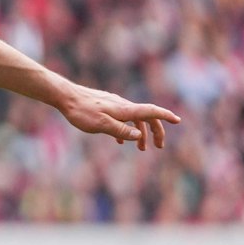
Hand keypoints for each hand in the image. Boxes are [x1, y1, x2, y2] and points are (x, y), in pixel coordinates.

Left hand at [59, 84, 181, 149]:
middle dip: (155, 131)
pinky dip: (126, 129)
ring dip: (139, 133)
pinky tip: (119, 140)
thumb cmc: (82, 112)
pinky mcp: (106, 106)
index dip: (165, 116)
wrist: (65, 97)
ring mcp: (115, 105)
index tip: (178, 120)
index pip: (150, 111)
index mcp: (125, 110)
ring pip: (133, 118)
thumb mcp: (101, 125)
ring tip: (140, 148)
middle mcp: (123, 105)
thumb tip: (139, 136)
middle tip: (159, 146)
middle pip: (146, 116)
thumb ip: (120, 131)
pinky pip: (122, 118)